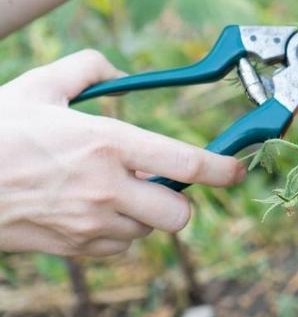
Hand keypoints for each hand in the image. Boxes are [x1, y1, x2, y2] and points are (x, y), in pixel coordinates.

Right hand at [0, 50, 245, 255]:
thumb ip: (89, 68)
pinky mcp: (73, 247)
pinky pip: (118, 246)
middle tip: (158, 181)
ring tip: (112, 191)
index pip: (187, 164)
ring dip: (144, 214)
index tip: (237, 168)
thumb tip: (119, 72)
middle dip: (179, 200)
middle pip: (178, 214)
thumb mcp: (41, 86)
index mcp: (107, 143)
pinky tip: (91, 209)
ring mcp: (89, 223)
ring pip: (147, 231)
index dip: (223, 169)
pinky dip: (117, 231)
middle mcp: (106, 187)